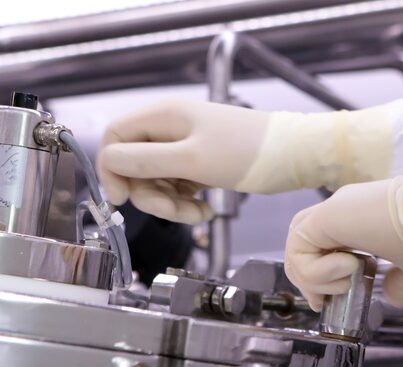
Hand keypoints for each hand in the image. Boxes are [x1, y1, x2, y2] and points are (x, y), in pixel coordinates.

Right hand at [97, 100, 270, 223]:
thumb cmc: (248, 153)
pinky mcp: (199, 164)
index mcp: (162, 117)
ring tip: (198, 213)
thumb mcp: (191, 160)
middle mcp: (169, 129)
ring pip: (156, 181)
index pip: (114, 139)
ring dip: (171, 204)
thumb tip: (108, 164)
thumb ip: (145, 161)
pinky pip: (177, 187)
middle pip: (134, 166)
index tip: (123, 199)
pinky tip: (205, 210)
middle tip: (174, 211)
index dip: (112, 170)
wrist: (294, 156)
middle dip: (150, 195)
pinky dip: (186, 203)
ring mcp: (185, 147)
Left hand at [284, 179, 402, 310]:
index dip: (317, 277)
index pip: (321, 246)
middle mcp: (345, 212)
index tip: (332, 299)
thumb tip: (391, 297)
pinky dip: (316, 270)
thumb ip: (401, 285)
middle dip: (307, 281)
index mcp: (363, 223)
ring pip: (297, 246)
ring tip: (346, 281)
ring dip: (313, 277)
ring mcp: (335, 210)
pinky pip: (299, 247)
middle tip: (327, 299)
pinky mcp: (329, 213)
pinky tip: (349, 266)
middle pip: (301, 245)